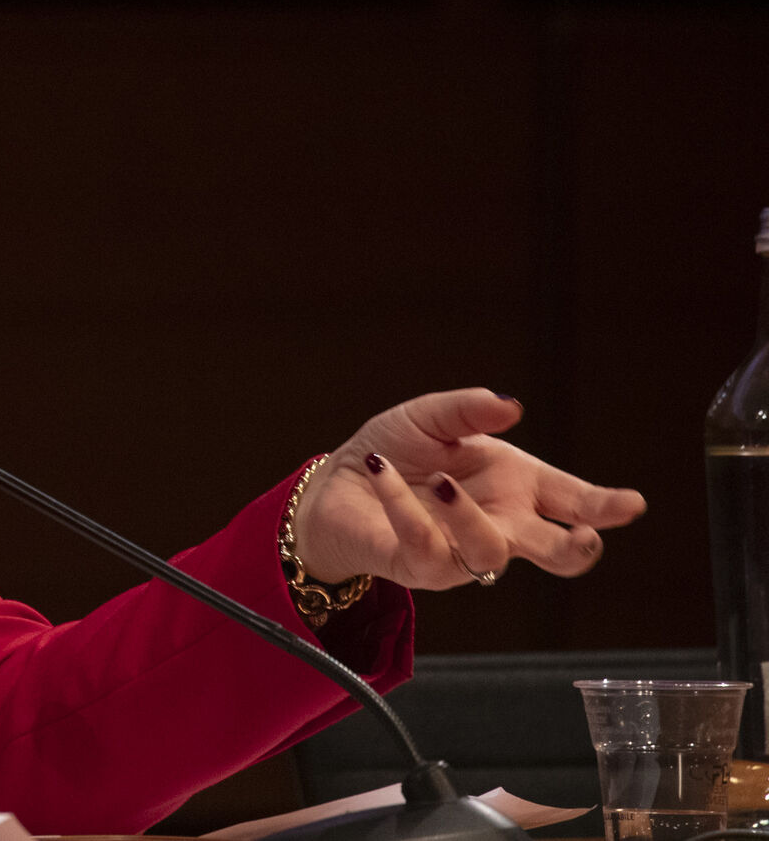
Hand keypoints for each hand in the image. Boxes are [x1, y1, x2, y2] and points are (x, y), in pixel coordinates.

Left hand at [290, 389, 646, 590]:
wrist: (339, 482)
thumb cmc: (398, 451)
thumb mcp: (430, 417)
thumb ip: (468, 410)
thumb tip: (511, 406)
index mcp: (517, 486)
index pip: (574, 501)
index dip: (605, 507)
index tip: (631, 504)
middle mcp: (500, 523)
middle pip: (556, 552)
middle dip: (575, 549)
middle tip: (583, 537)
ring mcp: (462, 551)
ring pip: (491, 554)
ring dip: (472, 518)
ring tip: (444, 482)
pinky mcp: (418, 565)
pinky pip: (424, 544)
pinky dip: (404, 505)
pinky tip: (383, 471)